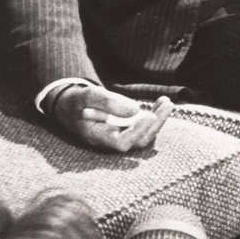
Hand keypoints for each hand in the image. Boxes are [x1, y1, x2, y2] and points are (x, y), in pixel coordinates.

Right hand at [51, 84, 169, 154]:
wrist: (71, 106)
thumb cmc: (78, 101)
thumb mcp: (88, 96)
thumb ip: (109, 102)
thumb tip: (136, 109)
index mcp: (98, 137)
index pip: (121, 142)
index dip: (137, 131)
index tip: (149, 116)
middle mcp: (110, 142)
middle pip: (138, 141)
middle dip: (155, 124)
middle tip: (168, 105)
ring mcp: (119, 137)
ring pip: (143, 135)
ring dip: (158, 119)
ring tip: (166, 102)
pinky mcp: (126, 131)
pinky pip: (143, 128)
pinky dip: (154, 116)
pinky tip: (161, 102)